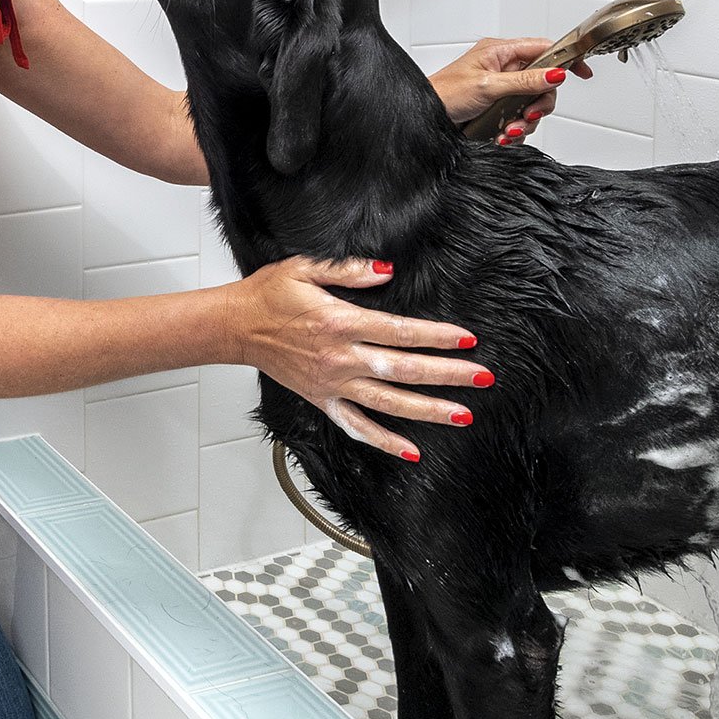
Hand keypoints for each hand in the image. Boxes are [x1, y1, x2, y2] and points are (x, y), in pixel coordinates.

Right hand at [231, 255, 490, 462]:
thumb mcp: (306, 267)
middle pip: (403, 370)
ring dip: (428, 410)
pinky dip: (384, 441)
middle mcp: (340, 358)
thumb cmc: (269, 294)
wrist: (235, 327)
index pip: (400, 332)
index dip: (436, 336)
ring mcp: (332, 384)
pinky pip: (356, 426)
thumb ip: (349, 270)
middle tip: (483, 378)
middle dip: (447, 375)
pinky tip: (412, 450)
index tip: (467, 339)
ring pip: (388, 403)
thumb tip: (386, 270)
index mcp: (340, 323)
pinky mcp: (322, 400)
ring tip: (463, 415)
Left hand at [429, 36, 591, 144]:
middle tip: (528, 114)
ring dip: (524, 122)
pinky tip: (500, 136)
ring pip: (532, 105)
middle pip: (543, 83)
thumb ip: (524, 81)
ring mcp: (502, 91)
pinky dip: (514, 131)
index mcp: (500, 52)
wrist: (423, 121)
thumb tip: (555, 73)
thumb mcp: (487, 86)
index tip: (583, 72)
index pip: (544, 48)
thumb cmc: (442, 95)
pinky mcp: (498, 111)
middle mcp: (503, 69)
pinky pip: (520, 120)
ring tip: (506, 131)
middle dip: (538, 103)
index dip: (565, 59)